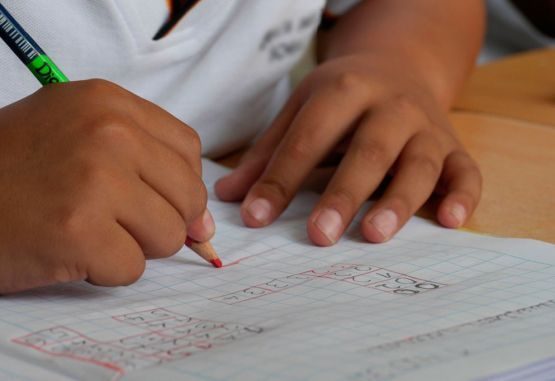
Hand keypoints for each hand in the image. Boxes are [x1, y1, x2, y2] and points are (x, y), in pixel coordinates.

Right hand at [0, 80, 211, 292]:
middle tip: (114, 220)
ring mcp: (94, 180)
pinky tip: (69, 250)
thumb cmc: (17, 171)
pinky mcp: (78, 231)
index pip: (188, 151)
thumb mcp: (81, 139)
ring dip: (133, 246)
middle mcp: (107, 133)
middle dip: (160, 221)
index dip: (179, 185)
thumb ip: (150, 169)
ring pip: (169, 236)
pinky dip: (104, 270)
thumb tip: (205, 226)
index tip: (158, 201)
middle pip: (188, 197)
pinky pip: (132, 268)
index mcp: (109, 103)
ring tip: (88, 231)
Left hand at [215, 54, 480, 245]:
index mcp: (344, 90)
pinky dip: (463, 196)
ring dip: (399, 200)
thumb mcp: (301, 109)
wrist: (399, 66)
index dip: (280, 179)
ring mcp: (427, 126)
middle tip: (319, 236)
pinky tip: (451, 222)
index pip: (308, 139)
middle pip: (368, 151)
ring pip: (419, 164)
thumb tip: (228, 196)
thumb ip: (268, 153)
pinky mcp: (454, 146)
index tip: (255, 218)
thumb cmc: (343, 97)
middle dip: (343, 194)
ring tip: (374, 235)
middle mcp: (391, 106)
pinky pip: (466, 171)